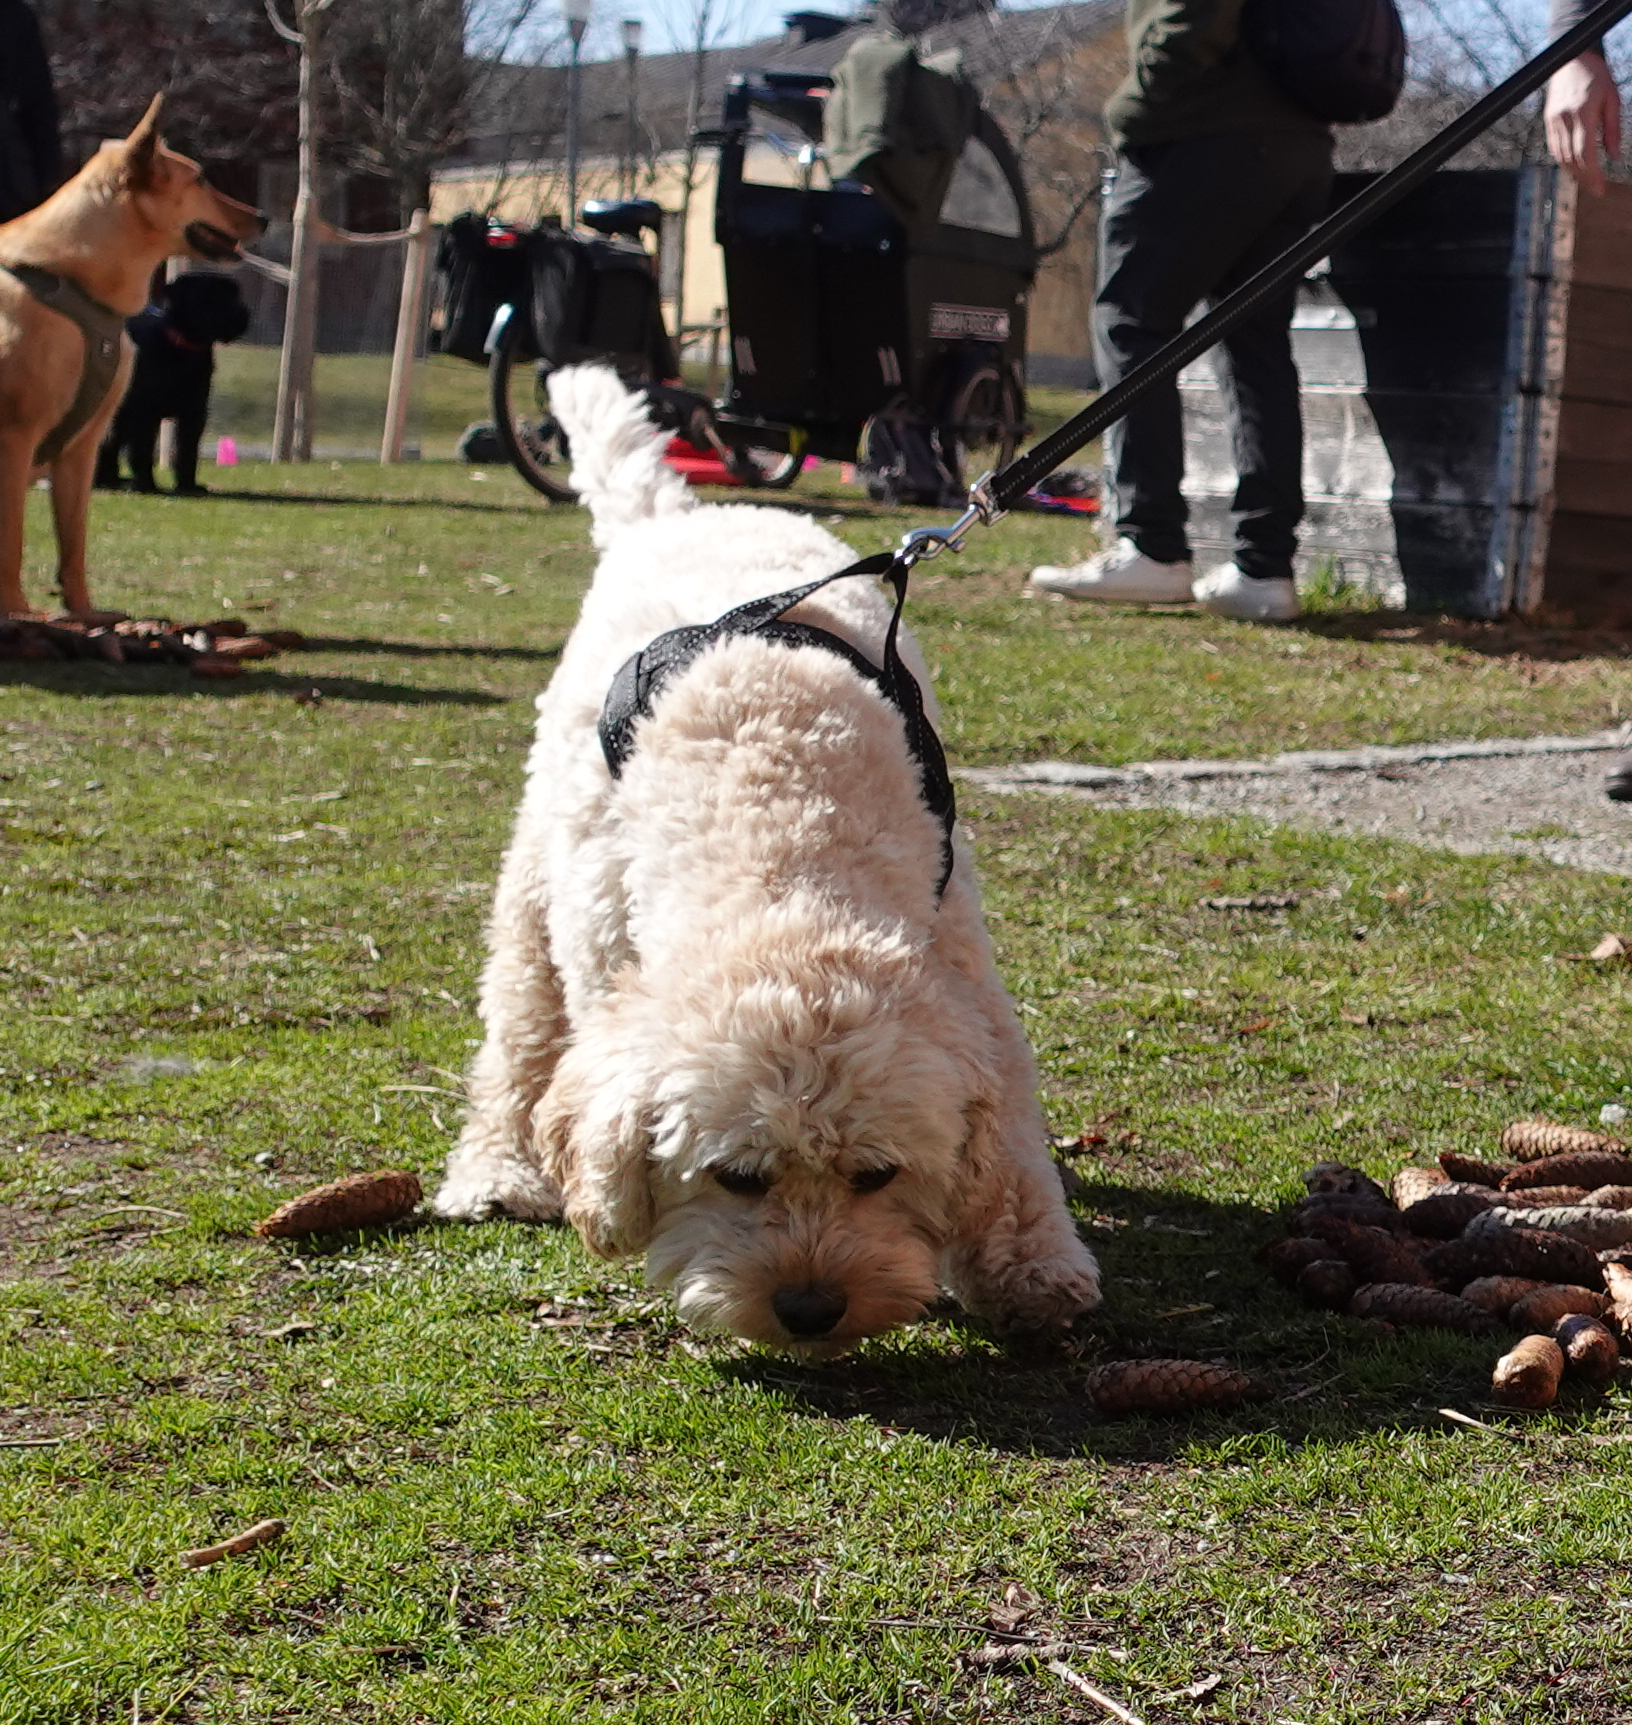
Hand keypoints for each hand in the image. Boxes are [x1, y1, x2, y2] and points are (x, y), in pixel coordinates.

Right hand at [1546, 51, 1621, 195]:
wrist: (1570, 59)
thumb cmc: (1596, 75)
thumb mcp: (1612, 98)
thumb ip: (1613, 128)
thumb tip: (1614, 156)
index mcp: (1583, 113)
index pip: (1585, 153)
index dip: (1593, 174)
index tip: (1600, 188)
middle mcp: (1564, 120)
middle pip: (1572, 159)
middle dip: (1584, 177)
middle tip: (1596, 188)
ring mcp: (1553, 122)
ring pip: (1561, 157)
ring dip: (1573, 172)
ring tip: (1587, 180)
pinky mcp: (1548, 122)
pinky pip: (1555, 148)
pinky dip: (1564, 161)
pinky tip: (1574, 166)